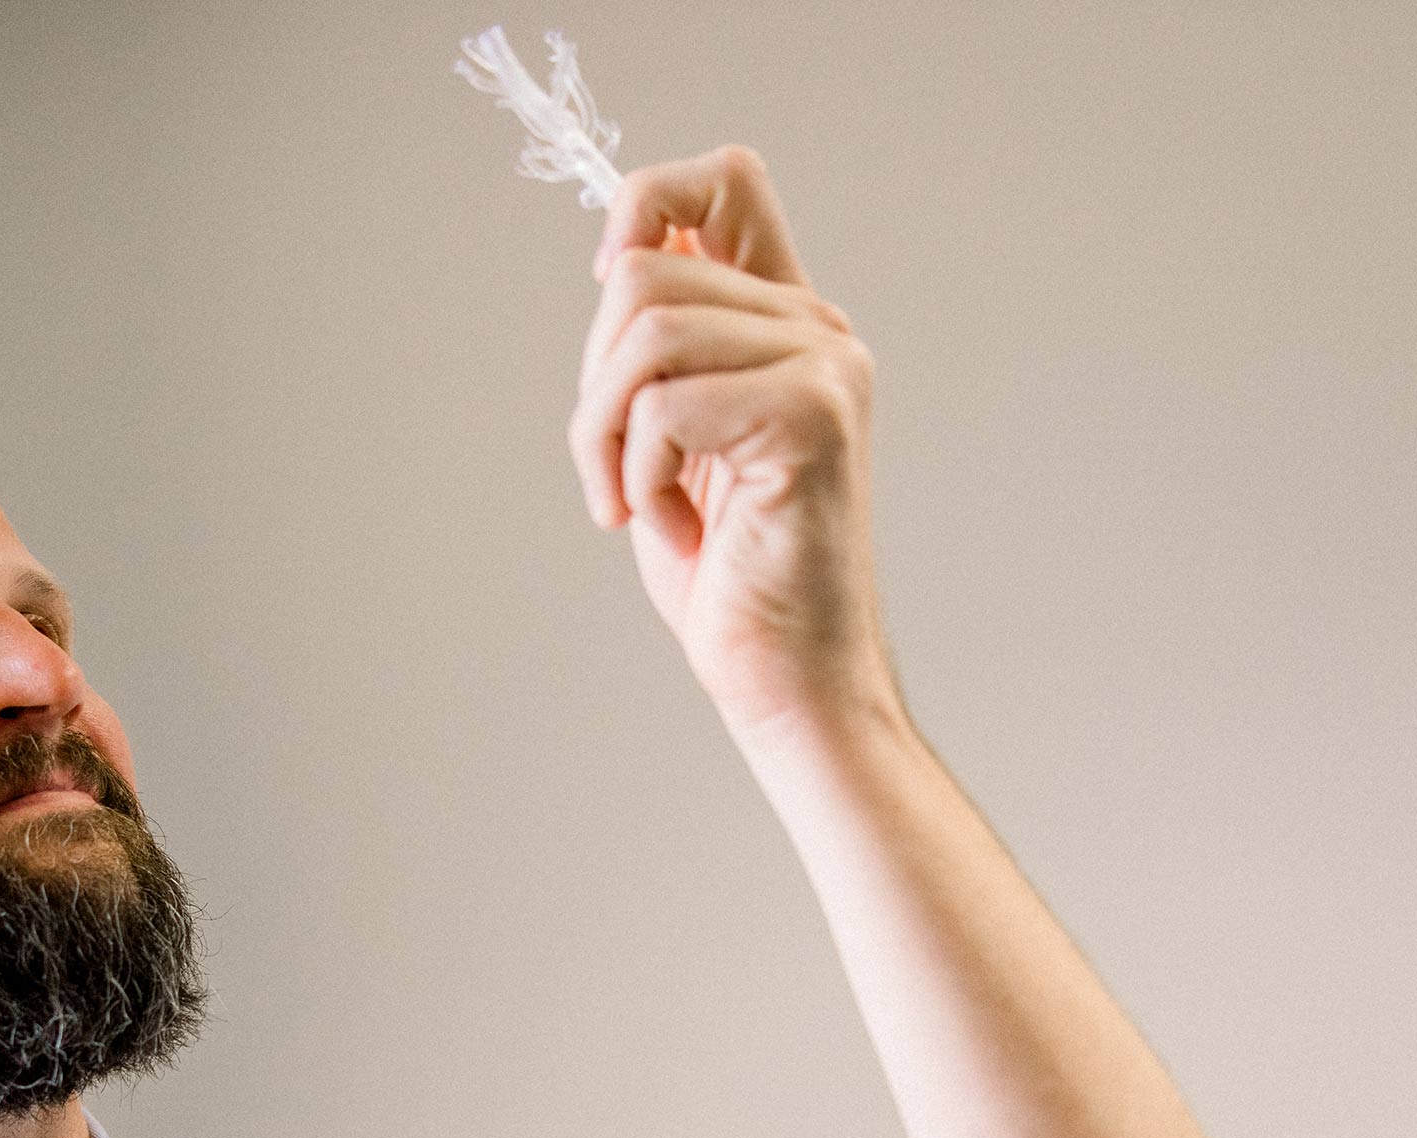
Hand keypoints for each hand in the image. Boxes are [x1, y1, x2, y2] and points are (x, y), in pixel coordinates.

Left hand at [570, 145, 895, 735]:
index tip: (607, 285)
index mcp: (786, 322)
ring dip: (603, 436)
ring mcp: (823, 367)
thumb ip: (658, 349)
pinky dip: (639, 479)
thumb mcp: (670, 439)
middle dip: (593, 381)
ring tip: (635, 505)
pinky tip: (680, 530)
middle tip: (617, 472)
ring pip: (645, 332)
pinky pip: (664, 406)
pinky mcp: (812, 416)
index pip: (727, 179)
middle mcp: (818, 329)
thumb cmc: (728, 575)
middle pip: (644, 269)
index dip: (644, 201)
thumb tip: (616, 256)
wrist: (789, 680)